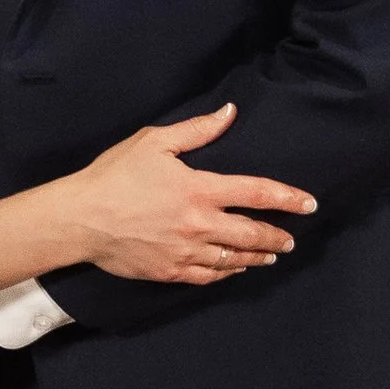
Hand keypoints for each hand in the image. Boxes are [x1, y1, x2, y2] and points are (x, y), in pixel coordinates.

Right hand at [70, 103, 314, 283]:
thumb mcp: (154, 142)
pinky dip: (228, 272)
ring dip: (258, 256)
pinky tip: (236, 268)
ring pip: (235, 258)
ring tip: (271, 256)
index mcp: (199, 189)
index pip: (257, 193)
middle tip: (290, 239)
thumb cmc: (114, 175)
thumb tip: (230, 112)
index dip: (288, 198)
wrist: (80, 219)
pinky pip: (209, 276)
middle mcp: (199, 224)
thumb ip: (197, 130)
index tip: (309, 204)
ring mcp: (186, 251)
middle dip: (277, 237)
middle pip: (253, 233)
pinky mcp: (171, 271)